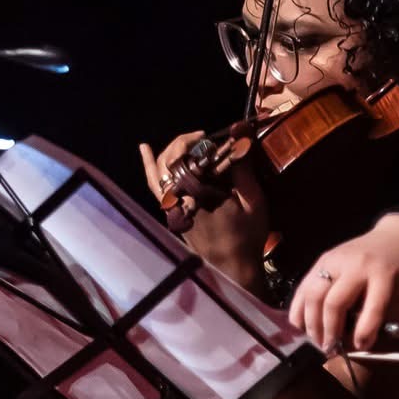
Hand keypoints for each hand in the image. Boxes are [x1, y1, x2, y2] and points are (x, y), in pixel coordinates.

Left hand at [140, 132, 269, 287]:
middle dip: (185, 142)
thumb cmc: (246, 235)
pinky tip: (146, 151)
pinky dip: (150, 166)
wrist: (232, 268)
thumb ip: (243, 165)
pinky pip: (154, 185)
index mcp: (197, 191)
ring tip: (185, 138)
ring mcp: (170, 205)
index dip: (199, 140)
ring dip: (169, 150)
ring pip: (158, 170)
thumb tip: (240, 129)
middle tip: (205, 137)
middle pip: (170, 159)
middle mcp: (177, 196)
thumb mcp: (252, 200)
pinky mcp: (170, 213)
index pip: (189, 154)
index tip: (216, 136)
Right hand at [289, 213, 398, 351]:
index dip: (364, 332)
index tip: (359, 348)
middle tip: (330, 350)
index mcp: (383, 274)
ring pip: (313, 295)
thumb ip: (381, 319)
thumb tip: (355, 345)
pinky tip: (302, 327)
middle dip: (329, 332)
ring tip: (317, 342)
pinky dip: (299, 309)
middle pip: (334, 302)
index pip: (372, 306)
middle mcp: (356, 264)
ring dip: (311, 324)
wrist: (398, 237)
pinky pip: (303, 287)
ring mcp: (335, 260)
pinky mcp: (322, 259)